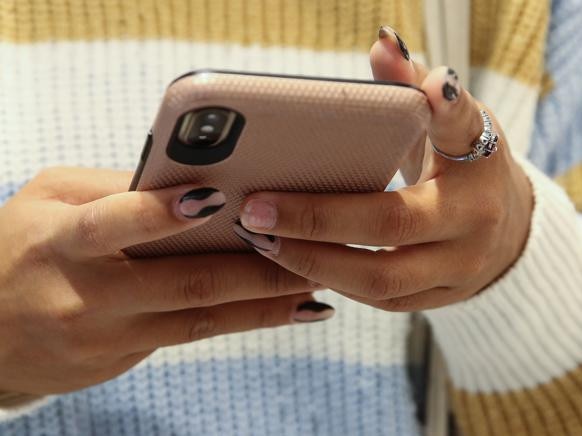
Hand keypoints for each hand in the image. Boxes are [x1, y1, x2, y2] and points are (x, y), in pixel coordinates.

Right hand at [0, 167, 331, 394]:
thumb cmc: (18, 247)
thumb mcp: (48, 201)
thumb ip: (113, 188)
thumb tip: (192, 179)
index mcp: (59, 242)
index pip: (114, 224)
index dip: (163, 213)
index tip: (218, 197)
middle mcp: (84, 296)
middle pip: (182, 282)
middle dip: (252, 267)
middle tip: (306, 249)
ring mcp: (105, 338)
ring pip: (199, 320)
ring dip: (262, 304)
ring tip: (313, 286)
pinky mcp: (121, 360)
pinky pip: (190, 338)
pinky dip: (240, 322)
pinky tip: (282, 311)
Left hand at [235, 26, 532, 311]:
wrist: (507, 231)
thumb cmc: (466, 169)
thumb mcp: (452, 124)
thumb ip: (414, 87)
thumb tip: (382, 45)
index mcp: (480, 163)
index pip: (463, 129)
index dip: (448, 108)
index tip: (431, 87)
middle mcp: (473, 222)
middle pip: (391, 225)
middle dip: (315, 220)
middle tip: (255, 210)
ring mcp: (458, 270)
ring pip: (379, 279)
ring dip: (312, 262)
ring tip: (260, 241)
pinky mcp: (439, 300)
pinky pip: (379, 301)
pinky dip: (332, 282)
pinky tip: (292, 262)